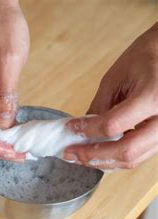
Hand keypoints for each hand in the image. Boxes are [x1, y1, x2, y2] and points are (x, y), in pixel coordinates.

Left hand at [64, 23, 157, 169]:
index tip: (69, 128)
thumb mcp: (117, 78)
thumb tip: (80, 130)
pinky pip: (140, 155)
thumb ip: (100, 106)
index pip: (113, 126)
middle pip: (126, 151)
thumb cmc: (147, 57)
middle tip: (69, 153)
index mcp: (152, 98)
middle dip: (92, 156)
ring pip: (134, 159)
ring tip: (79, 156)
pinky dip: (116, 158)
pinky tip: (98, 153)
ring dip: (103, 161)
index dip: (86, 130)